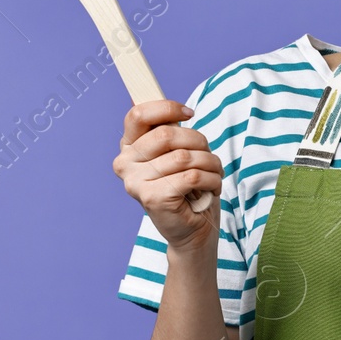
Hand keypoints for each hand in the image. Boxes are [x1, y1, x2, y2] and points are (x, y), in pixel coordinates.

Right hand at [113, 99, 221, 252]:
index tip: (189, 113)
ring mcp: (136, 182)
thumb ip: (172, 133)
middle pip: (167, 134)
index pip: (138, 114)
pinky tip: (212, 188)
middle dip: (199, 141)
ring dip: (211, 163)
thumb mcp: (177, 153)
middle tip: (209, 155)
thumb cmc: (187, 188)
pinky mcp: (153, 197)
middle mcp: (125, 164)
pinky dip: (212, 180)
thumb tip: (180, 111)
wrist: (191, 231)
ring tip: (215, 173)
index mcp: (128, 148)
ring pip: (185, 156)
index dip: (167, 108)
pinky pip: (192, 176)